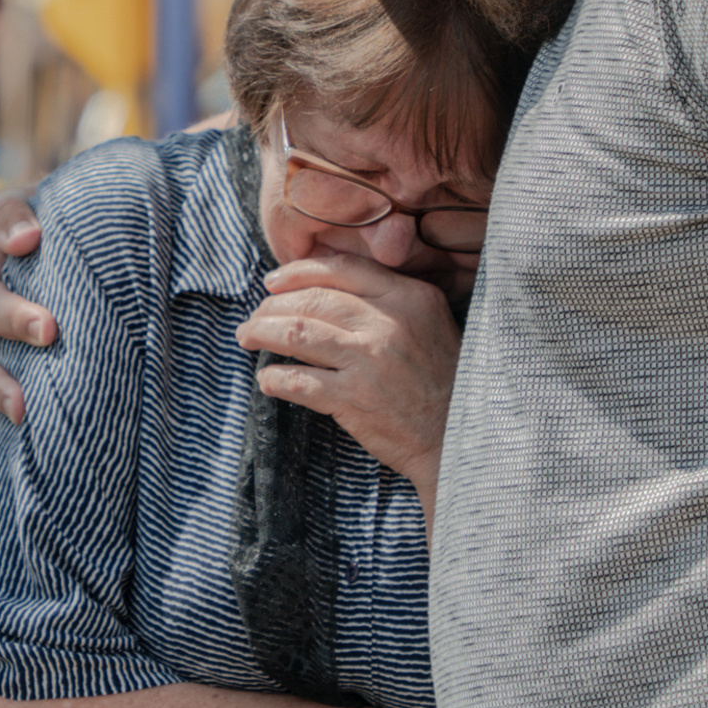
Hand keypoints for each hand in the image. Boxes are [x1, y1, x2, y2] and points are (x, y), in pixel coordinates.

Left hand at [235, 254, 457, 503]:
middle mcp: (389, 323)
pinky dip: (275, 379)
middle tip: (254, 317)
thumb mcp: (428, 322)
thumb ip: (388, 299)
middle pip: (312, 300)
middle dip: (272, 306)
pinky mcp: (354, 399)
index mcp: (410, 297)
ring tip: (247, 338)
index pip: (342, 270)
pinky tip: (267, 381)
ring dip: (262, 333)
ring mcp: (370, 362)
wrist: (459, 437)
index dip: (298, 272)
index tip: (273, 282)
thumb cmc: (441, 380)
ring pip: (297, 333)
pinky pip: (299, 382)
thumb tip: (321, 285)